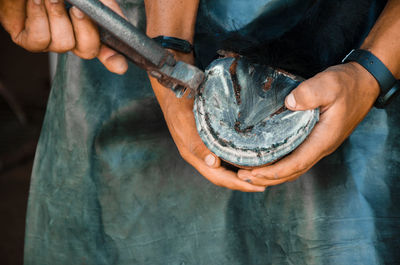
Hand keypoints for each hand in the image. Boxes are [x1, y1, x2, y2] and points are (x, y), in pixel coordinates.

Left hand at [0, 0, 126, 73]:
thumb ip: (107, 7)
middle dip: (85, 29)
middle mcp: (72, 38)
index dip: (114, 60)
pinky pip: (40, 40)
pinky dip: (39, 17)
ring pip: (64, 45)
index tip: (120, 67)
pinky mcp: (28, 40)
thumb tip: (120, 22)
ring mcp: (51, 42)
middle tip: (78, 9)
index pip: (107, 50)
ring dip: (58, 16)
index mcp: (89, 27)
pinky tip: (36, 1)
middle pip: (89, 50)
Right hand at [149, 52, 264, 192]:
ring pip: (224, 167)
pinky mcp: (207, 139)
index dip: (238, 184)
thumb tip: (213, 164)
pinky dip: (237, 160)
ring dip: (241, 173)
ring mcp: (204, 148)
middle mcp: (200, 156)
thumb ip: (198, 145)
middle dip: (243, 182)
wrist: (173, 91)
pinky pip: (224, 155)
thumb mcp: (186, 125)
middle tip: (264, 184)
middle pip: (223, 176)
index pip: (218, 177)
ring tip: (260, 174)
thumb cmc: (179, 107)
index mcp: (194, 156)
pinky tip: (248, 157)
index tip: (258, 187)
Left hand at [237, 62, 379, 186]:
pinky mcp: (315, 139)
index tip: (251, 173)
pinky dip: (280, 165)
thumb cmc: (347, 84)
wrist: (364, 83)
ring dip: (272, 174)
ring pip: (294, 168)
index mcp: (323, 139)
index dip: (273, 171)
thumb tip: (290, 103)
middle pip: (292, 172)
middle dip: (267, 177)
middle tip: (242, 176)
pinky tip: (266, 160)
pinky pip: (296, 158)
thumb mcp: (329, 84)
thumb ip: (310, 93)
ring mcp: (318, 145)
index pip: (296, 164)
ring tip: (249, 173)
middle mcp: (320, 147)